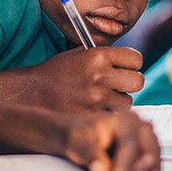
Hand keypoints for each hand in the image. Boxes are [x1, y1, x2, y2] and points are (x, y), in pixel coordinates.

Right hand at [25, 46, 144, 111]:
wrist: (33, 92)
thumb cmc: (58, 72)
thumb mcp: (81, 54)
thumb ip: (107, 56)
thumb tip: (132, 63)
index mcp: (99, 55)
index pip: (136, 59)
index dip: (131, 64)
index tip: (124, 68)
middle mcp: (100, 75)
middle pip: (138, 81)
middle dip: (129, 83)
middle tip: (118, 85)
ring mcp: (97, 98)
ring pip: (127, 102)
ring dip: (118, 102)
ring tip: (102, 99)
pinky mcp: (92, 116)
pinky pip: (113, 116)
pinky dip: (107, 114)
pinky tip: (93, 109)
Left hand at [62, 110, 160, 170]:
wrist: (83, 137)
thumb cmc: (80, 138)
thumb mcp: (78, 143)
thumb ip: (90, 155)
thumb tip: (102, 170)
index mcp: (127, 119)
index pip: (130, 147)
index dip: (124, 170)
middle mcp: (144, 127)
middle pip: (148, 159)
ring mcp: (152, 141)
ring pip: (151, 169)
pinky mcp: (153, 155)